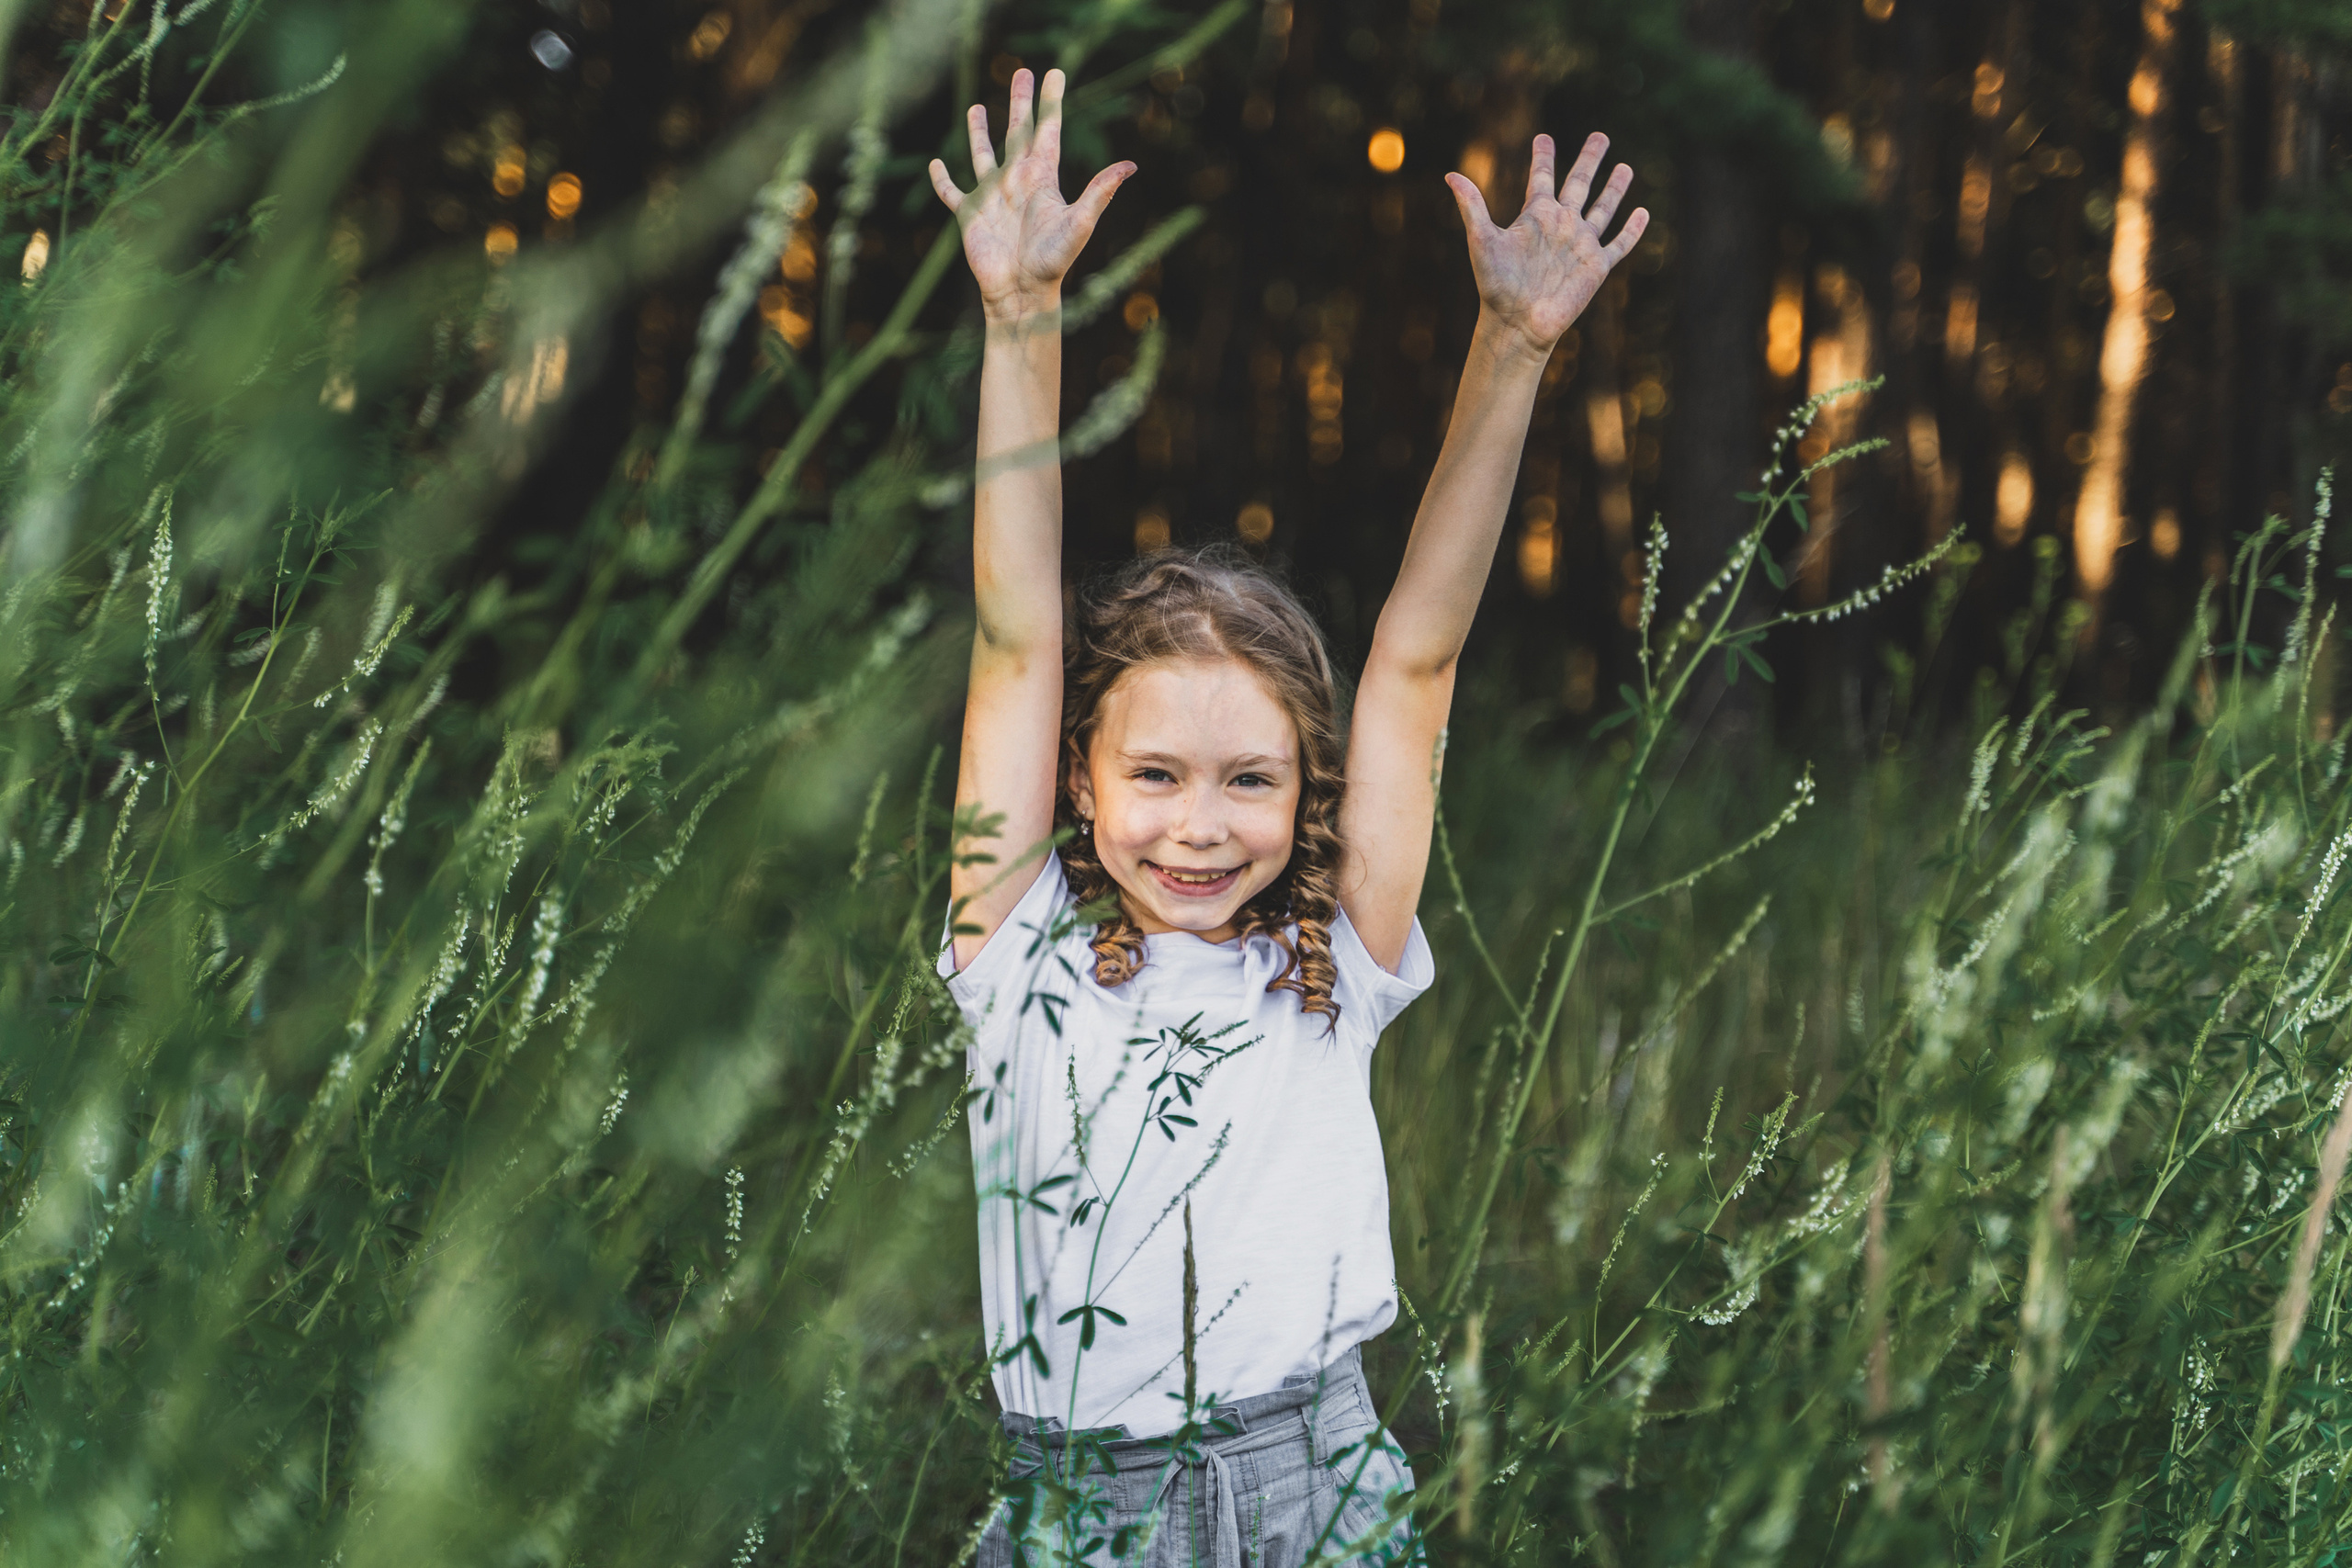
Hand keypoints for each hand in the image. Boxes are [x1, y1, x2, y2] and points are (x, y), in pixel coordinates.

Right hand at [929, 68, 1134, 317]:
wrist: (1022, 293)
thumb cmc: (1053, 262)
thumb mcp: (1079, 224)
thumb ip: (1099, 192)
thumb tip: (1130, 166)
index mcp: (1042, 179)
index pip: (1047, 131)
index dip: (1051, 103)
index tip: (1055, 72)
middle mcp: (1017, 183)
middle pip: (1017, 133)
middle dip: (1020, 103)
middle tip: (1021, 72)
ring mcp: (992, 198)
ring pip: (983, 156)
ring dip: (979, 132)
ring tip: (977, 107)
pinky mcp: (970, 216)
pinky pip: (952, 193)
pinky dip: (943, 180)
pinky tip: (936, 165)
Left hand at [1445, 132, 1647, 356]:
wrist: (1518, 323)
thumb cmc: (1496, 285)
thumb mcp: (1482, 240)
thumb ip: (1472, 206)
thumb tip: (1450, 174)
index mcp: (1536, 216)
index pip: (1542, 177)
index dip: (1543, 157)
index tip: (1544, 137)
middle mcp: (1561, 225)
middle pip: (1580, 183)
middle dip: (1590, 159)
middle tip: (1600, 136)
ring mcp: (1581, 244)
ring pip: (1603, 208)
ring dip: (1614, 188)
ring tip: (1625, 167)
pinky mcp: (1596, 266)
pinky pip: (1619, 244)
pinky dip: (1632, 229)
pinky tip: (1643, 212)